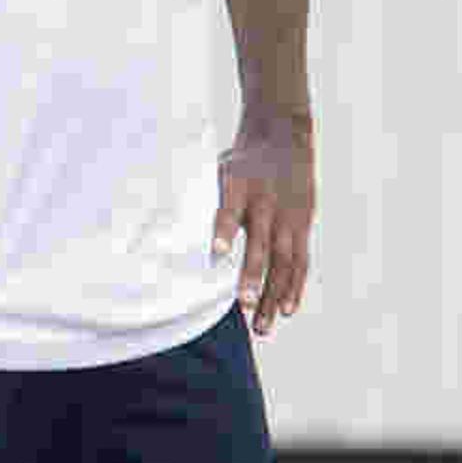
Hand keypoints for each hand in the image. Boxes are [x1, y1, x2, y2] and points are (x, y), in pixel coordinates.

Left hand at [215, 116, 313, 332]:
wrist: (284, 136)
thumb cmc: (240, 161)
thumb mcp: (215, 169)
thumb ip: (198, 198)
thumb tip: (159, 228)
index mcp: (240, 186)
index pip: (230, 210)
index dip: (224, 230)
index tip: (216, 253)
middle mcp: (266, 204)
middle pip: (262, 244)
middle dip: (253, 276)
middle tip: (245, 306)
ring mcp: (288, 217)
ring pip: (284, 261)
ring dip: (274, 295)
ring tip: (262, 326)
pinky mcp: (302, 225)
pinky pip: (300, 262)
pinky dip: (294, 287)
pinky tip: (287, 311)